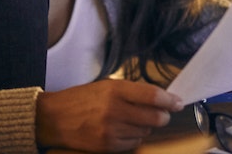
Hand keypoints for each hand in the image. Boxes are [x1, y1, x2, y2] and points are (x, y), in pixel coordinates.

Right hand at [35, 80, 183, 151]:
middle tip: (161, 114)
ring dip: (146, 128)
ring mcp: (111, 130)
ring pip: (146, 132)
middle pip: (155, 118)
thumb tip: (159, 98)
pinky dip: (134, 137)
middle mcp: (115, 110)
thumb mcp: (105, 86)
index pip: (153, 96)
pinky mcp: (108, 146)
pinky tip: (124, 130)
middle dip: (162, 116)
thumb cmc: (80, 99)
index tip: (178, 102)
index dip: (170, 100)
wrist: (53, 119)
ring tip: (132, 121)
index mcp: (115, 90)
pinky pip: (133, 143)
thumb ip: (132, 91)